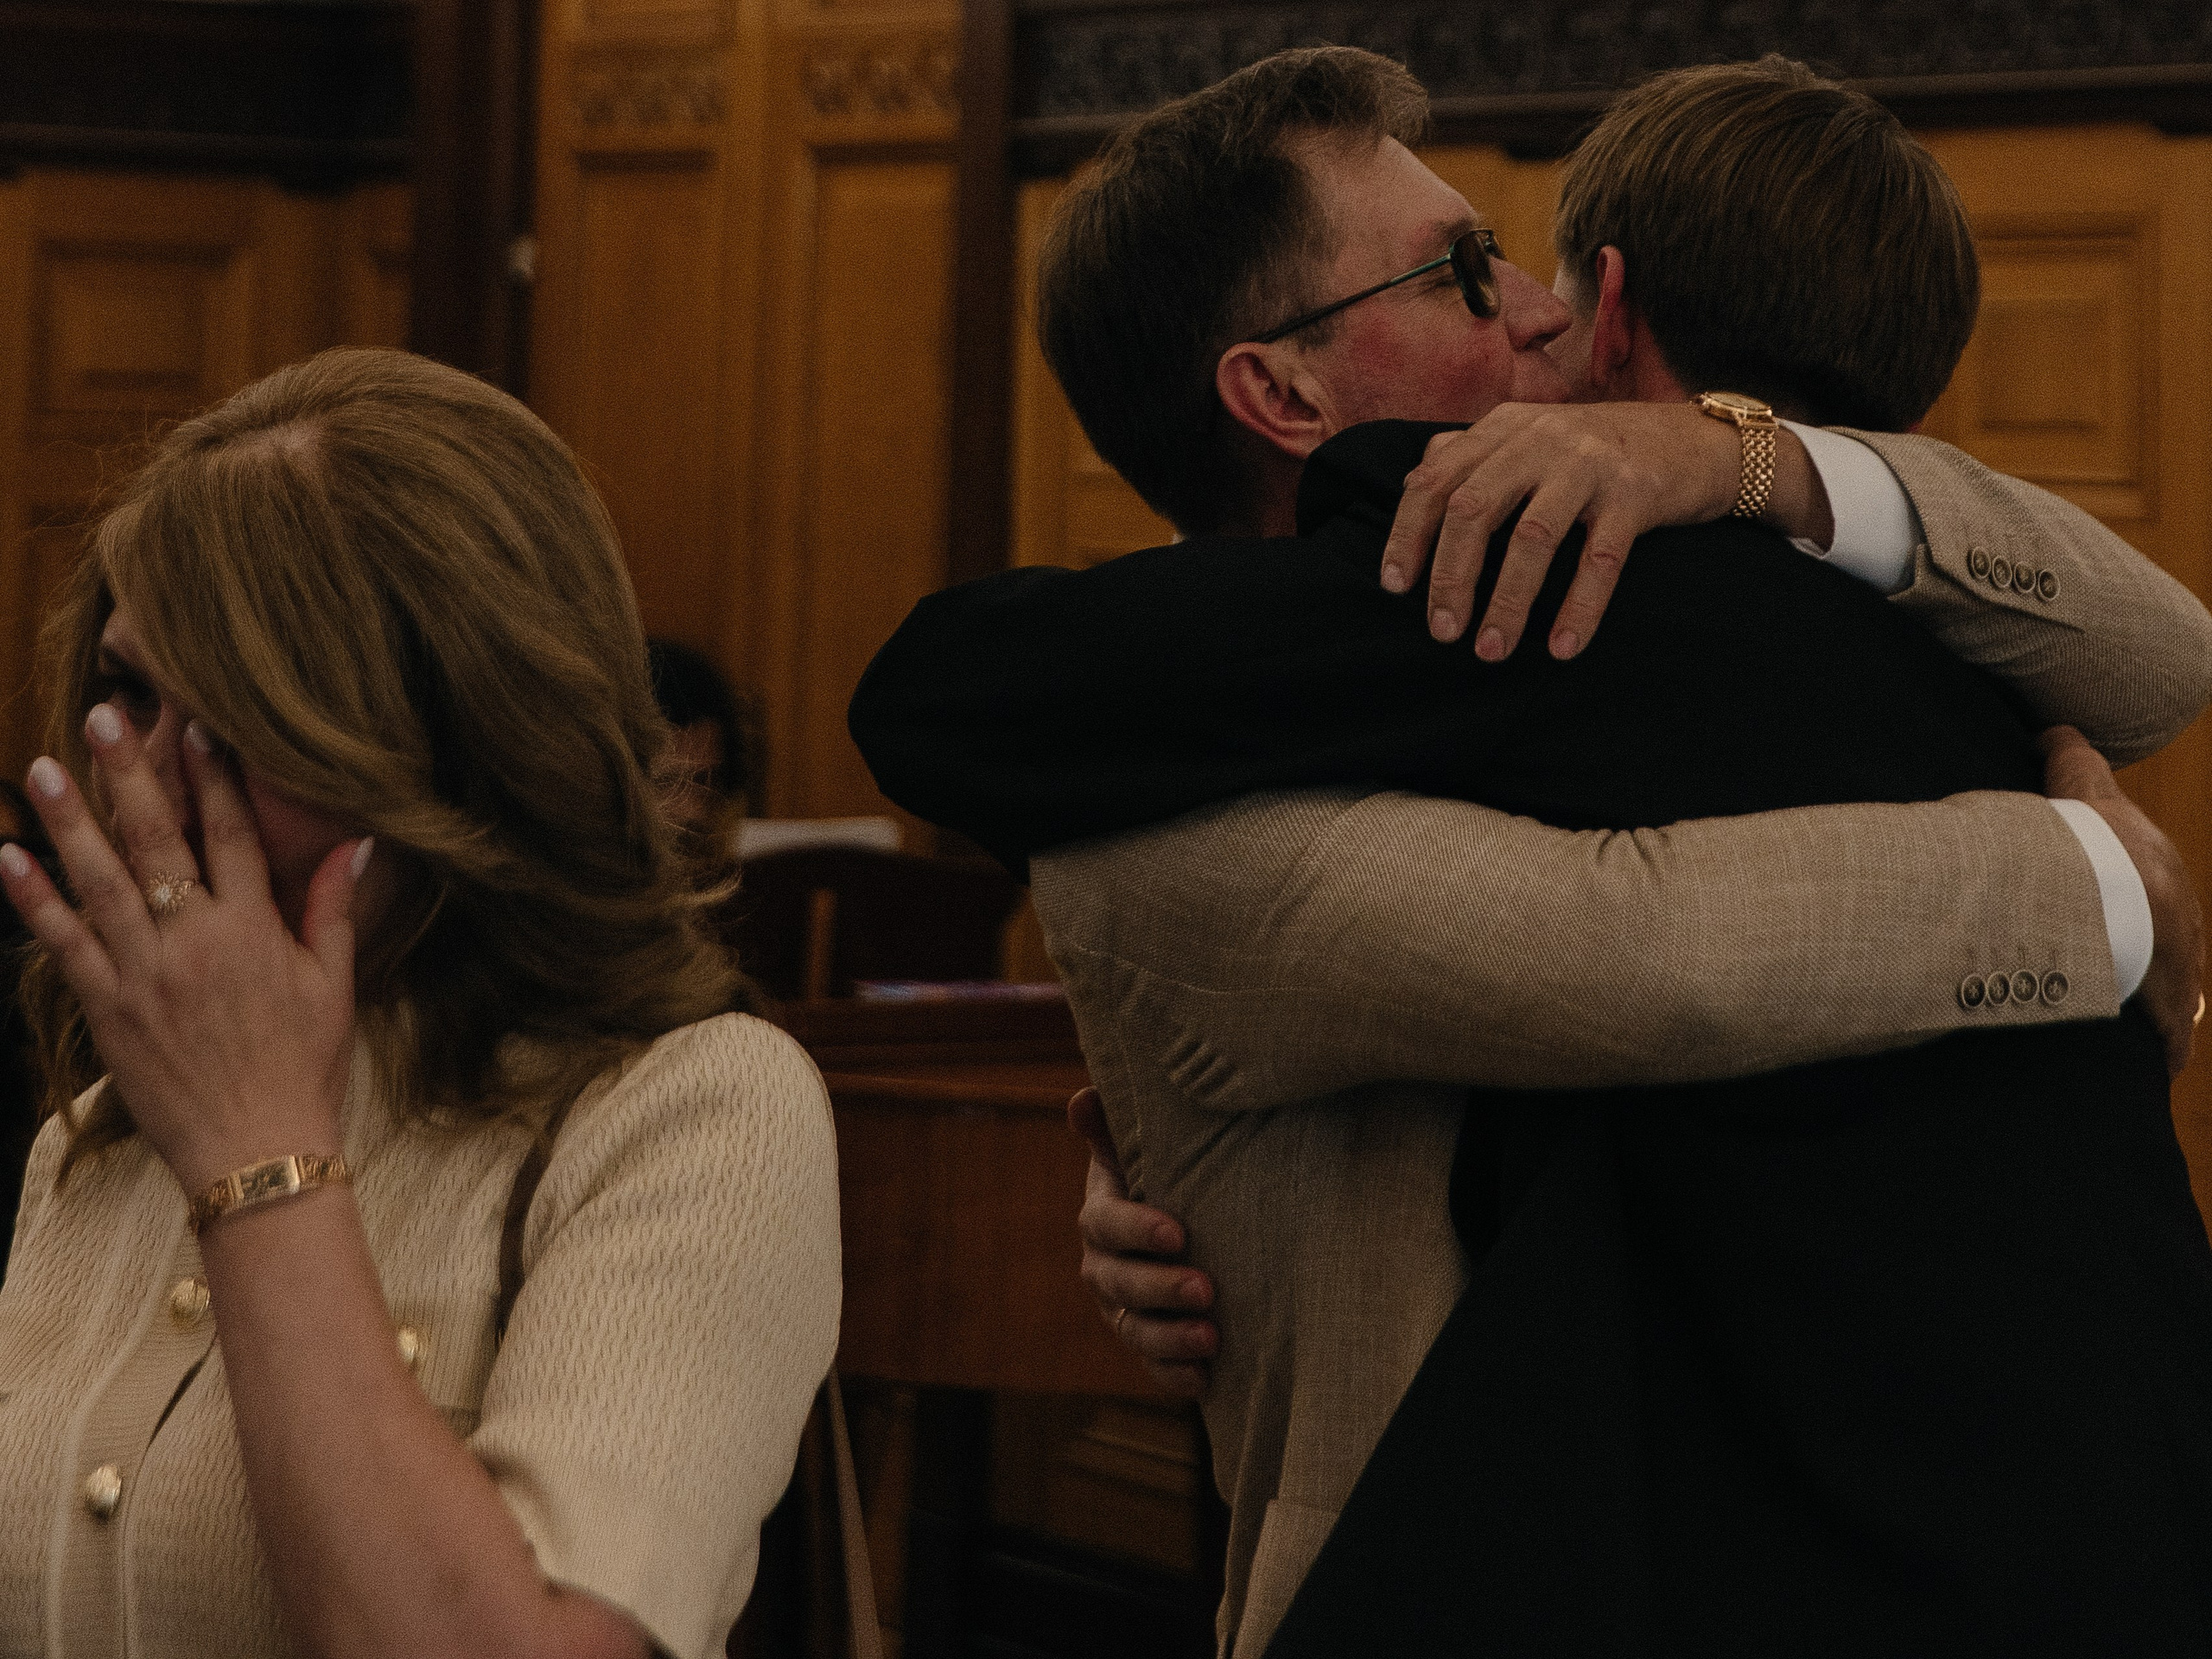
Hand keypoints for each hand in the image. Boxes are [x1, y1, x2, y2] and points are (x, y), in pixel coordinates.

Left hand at [0, 709, 366, 1194]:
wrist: (256, 1150)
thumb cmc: (305, 1068)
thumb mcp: (334, 986)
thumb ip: (333, 911)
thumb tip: (356, 845)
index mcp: (253, 929)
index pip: (231, 833)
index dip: (212, 776)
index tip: (194, 727)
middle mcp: (192, 940)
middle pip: (155, 839)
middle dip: (128, 774)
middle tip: (103, 716)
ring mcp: (141, 972)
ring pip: (97, 880)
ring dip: (68, 820)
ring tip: (42, 768)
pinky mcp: (105, 1007)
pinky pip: (61, 942)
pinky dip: (33, 900)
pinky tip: (9, 858)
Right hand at [1068, 1087, 1216, 1395]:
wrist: (1195, 1224)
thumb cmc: (1172, 1174)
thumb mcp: (1146, 1148)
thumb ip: (1115, 1126)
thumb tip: (1083, 1099)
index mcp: (1102, 1215)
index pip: (1105, 1223)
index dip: (1136, 1229)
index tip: (1177, 1232)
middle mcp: (1104, 1267)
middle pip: (1118, 1282)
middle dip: (1160, 1288)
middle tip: (1206, 1288)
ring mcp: (1123, 1310)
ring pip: (1135, 1330)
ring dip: (1170, 1336)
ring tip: (1211, 1336)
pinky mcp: (1150, 1344)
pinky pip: (1153, 1366)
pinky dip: (1175, 1375)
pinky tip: (1205, 1378)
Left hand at [1380, 403, 1827, 661]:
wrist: (1698, 440)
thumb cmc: (1599, 453)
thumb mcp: (1531, 439)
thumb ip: (1472, 455)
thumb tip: (1411, 485)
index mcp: (1504, 427)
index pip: (1435, 479)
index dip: (1407, 534)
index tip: (1393, 587)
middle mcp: (1541, 437)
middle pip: (1474, 508)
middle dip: (1450, 576)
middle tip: (1442, 633)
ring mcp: (1590, 463)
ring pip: (1532, 536)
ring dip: (1507, 600)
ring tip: (1491, 651)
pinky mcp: (1637, 492)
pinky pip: (1600, 559)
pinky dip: (1578, 607)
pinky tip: (1561, 649)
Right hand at [2040, 725, 2203, 1075]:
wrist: (2106, 883)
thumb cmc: (2089, 837)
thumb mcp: (2079, 784)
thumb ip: (2067, 754)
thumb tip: (2051, 730)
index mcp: (2163, 872)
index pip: (2166, 894)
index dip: (2148, 910)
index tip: (2134, 925)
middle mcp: (2184, 919)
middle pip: (2181, 946)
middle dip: (2164, 963)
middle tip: (2139, 978)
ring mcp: (2181, 963)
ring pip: (2183, 992)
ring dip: (2169, 1009)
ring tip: (2145, 1025)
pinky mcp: (2170, 1005)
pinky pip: (2173, 1033)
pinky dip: (2167, 1048)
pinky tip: (2162, 1065)